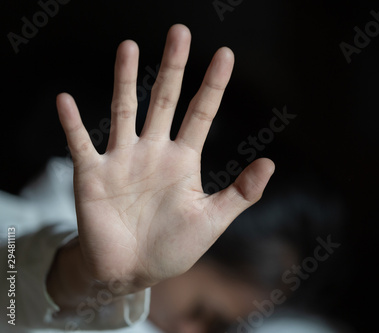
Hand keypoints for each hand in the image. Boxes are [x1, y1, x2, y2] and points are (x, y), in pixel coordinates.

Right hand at [55, 24, 274, 292]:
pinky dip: (72, 124)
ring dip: (125, 80)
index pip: (201, 113)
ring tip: (129, 46)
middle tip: (180, 32)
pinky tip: (66, 99)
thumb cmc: (172, 247)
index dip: (213, 85)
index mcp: (183, 160)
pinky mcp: (92, 175)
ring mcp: (122, 160)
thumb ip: (240, 193)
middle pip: (164, 100)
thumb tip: (270, 163)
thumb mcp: (212, 220)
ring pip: (124, 111)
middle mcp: (153, 152)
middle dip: (173, 67)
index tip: (226, 54)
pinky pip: (79, 144)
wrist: (130, 271)